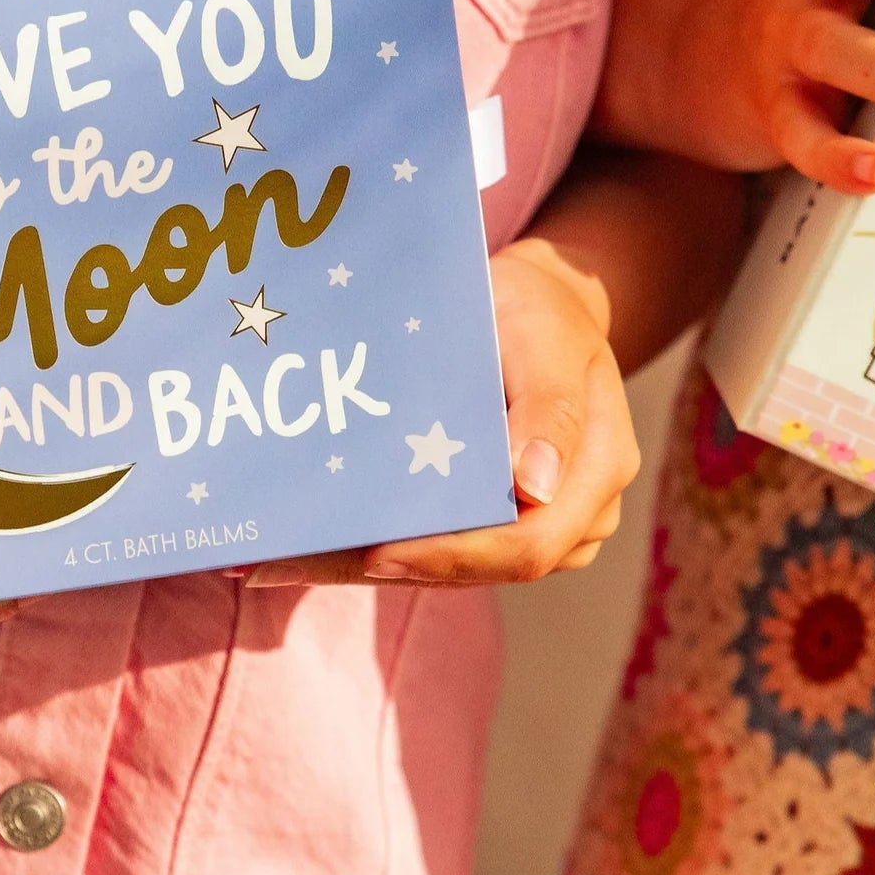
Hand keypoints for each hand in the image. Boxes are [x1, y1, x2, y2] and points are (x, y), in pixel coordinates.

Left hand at [245, 238, 639, 587]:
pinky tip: (304, 545)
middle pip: (480, 567)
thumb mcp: (549, 339)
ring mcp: (533, 525)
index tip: (378, 551)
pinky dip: (374, 546)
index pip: (526, 544)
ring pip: (449, 567)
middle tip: (300, 559)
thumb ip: (551, 408)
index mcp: (595, 476)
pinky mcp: (492, 521)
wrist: (543, 307)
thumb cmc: (543, 314)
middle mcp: (571, 517)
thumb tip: (533, 486)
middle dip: (389, 567)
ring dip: (366, 566)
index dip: (452, 556)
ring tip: (279, 559)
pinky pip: (436, 545)